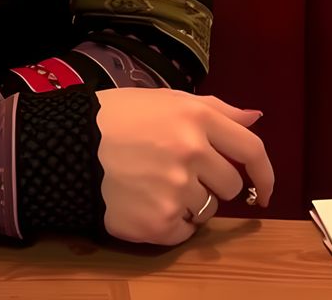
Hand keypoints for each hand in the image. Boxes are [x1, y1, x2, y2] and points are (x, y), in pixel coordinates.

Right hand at [96, 89, 274, 246]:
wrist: (66, 145)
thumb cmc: (116, 117)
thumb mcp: (164, 100)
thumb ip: (214, 108)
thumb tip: (256, 117)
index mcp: (195, 117)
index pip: (251, 150)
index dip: (265, 173)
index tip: (264, 190)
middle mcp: (192, 151)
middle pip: (230, 186)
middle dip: (212, 184)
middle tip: (178, 173)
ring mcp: (177, 189)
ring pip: (207, 211)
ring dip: (188, 204)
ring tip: (153, 185)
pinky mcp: (159, 222)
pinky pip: (184, 233)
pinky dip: (169, 223)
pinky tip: (143, 202)